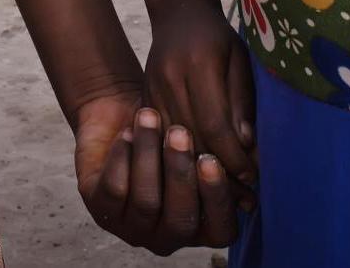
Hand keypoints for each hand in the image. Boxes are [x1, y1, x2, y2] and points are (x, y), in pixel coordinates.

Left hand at [73, 89, 236, 252]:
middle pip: (180, 219)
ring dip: (148, 156)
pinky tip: (126, 132)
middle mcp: (167, 235)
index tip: (211, 159)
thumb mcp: (197, 138)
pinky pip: (113, 190)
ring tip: (149, 117)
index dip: (217, 199)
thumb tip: (248, 150)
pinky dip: (121, 158)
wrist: (123, 113)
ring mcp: (132, 227)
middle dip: (180, 174)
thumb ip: (221, 151)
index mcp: (200, 226)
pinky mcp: (101, 208)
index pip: (220, 230)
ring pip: (145, 202)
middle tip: (180, 133)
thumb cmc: (169, 128)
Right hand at [145, 0, 257, 187]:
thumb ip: (241, 100)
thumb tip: (247, 144)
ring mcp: (152, 88)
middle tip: (243, 196)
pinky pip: (160, 137)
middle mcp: (170, 78)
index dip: (235, 156)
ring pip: (174, 143)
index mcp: (198, 64)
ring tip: (223, 194)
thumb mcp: (240, 59)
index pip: (215, 123)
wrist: (178, 13)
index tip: (253, 176)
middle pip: (193, 138)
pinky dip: (179, 159)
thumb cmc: (218, 37)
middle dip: (220, 171)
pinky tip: (197, 175)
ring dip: (199, 171)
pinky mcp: (144, 98)